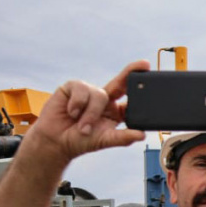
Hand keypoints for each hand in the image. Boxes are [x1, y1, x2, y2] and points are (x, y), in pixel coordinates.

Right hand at [27, 60, 148, 161]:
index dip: (140, 88)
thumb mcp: (105, 140)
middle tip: (143, 65)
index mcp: (115, 111)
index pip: (131, 97)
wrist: (55, 141)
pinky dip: (77, 104)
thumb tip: (141, 135)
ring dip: (90, 114)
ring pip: (99, 94)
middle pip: (121, 83)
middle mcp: (104, 99)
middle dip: (131, 72)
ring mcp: (89, 92)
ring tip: (82, 127)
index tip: (150, 78)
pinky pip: (81, 90)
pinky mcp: (72, 88)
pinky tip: (71, 113)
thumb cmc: (81, 141)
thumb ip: (123, 137)